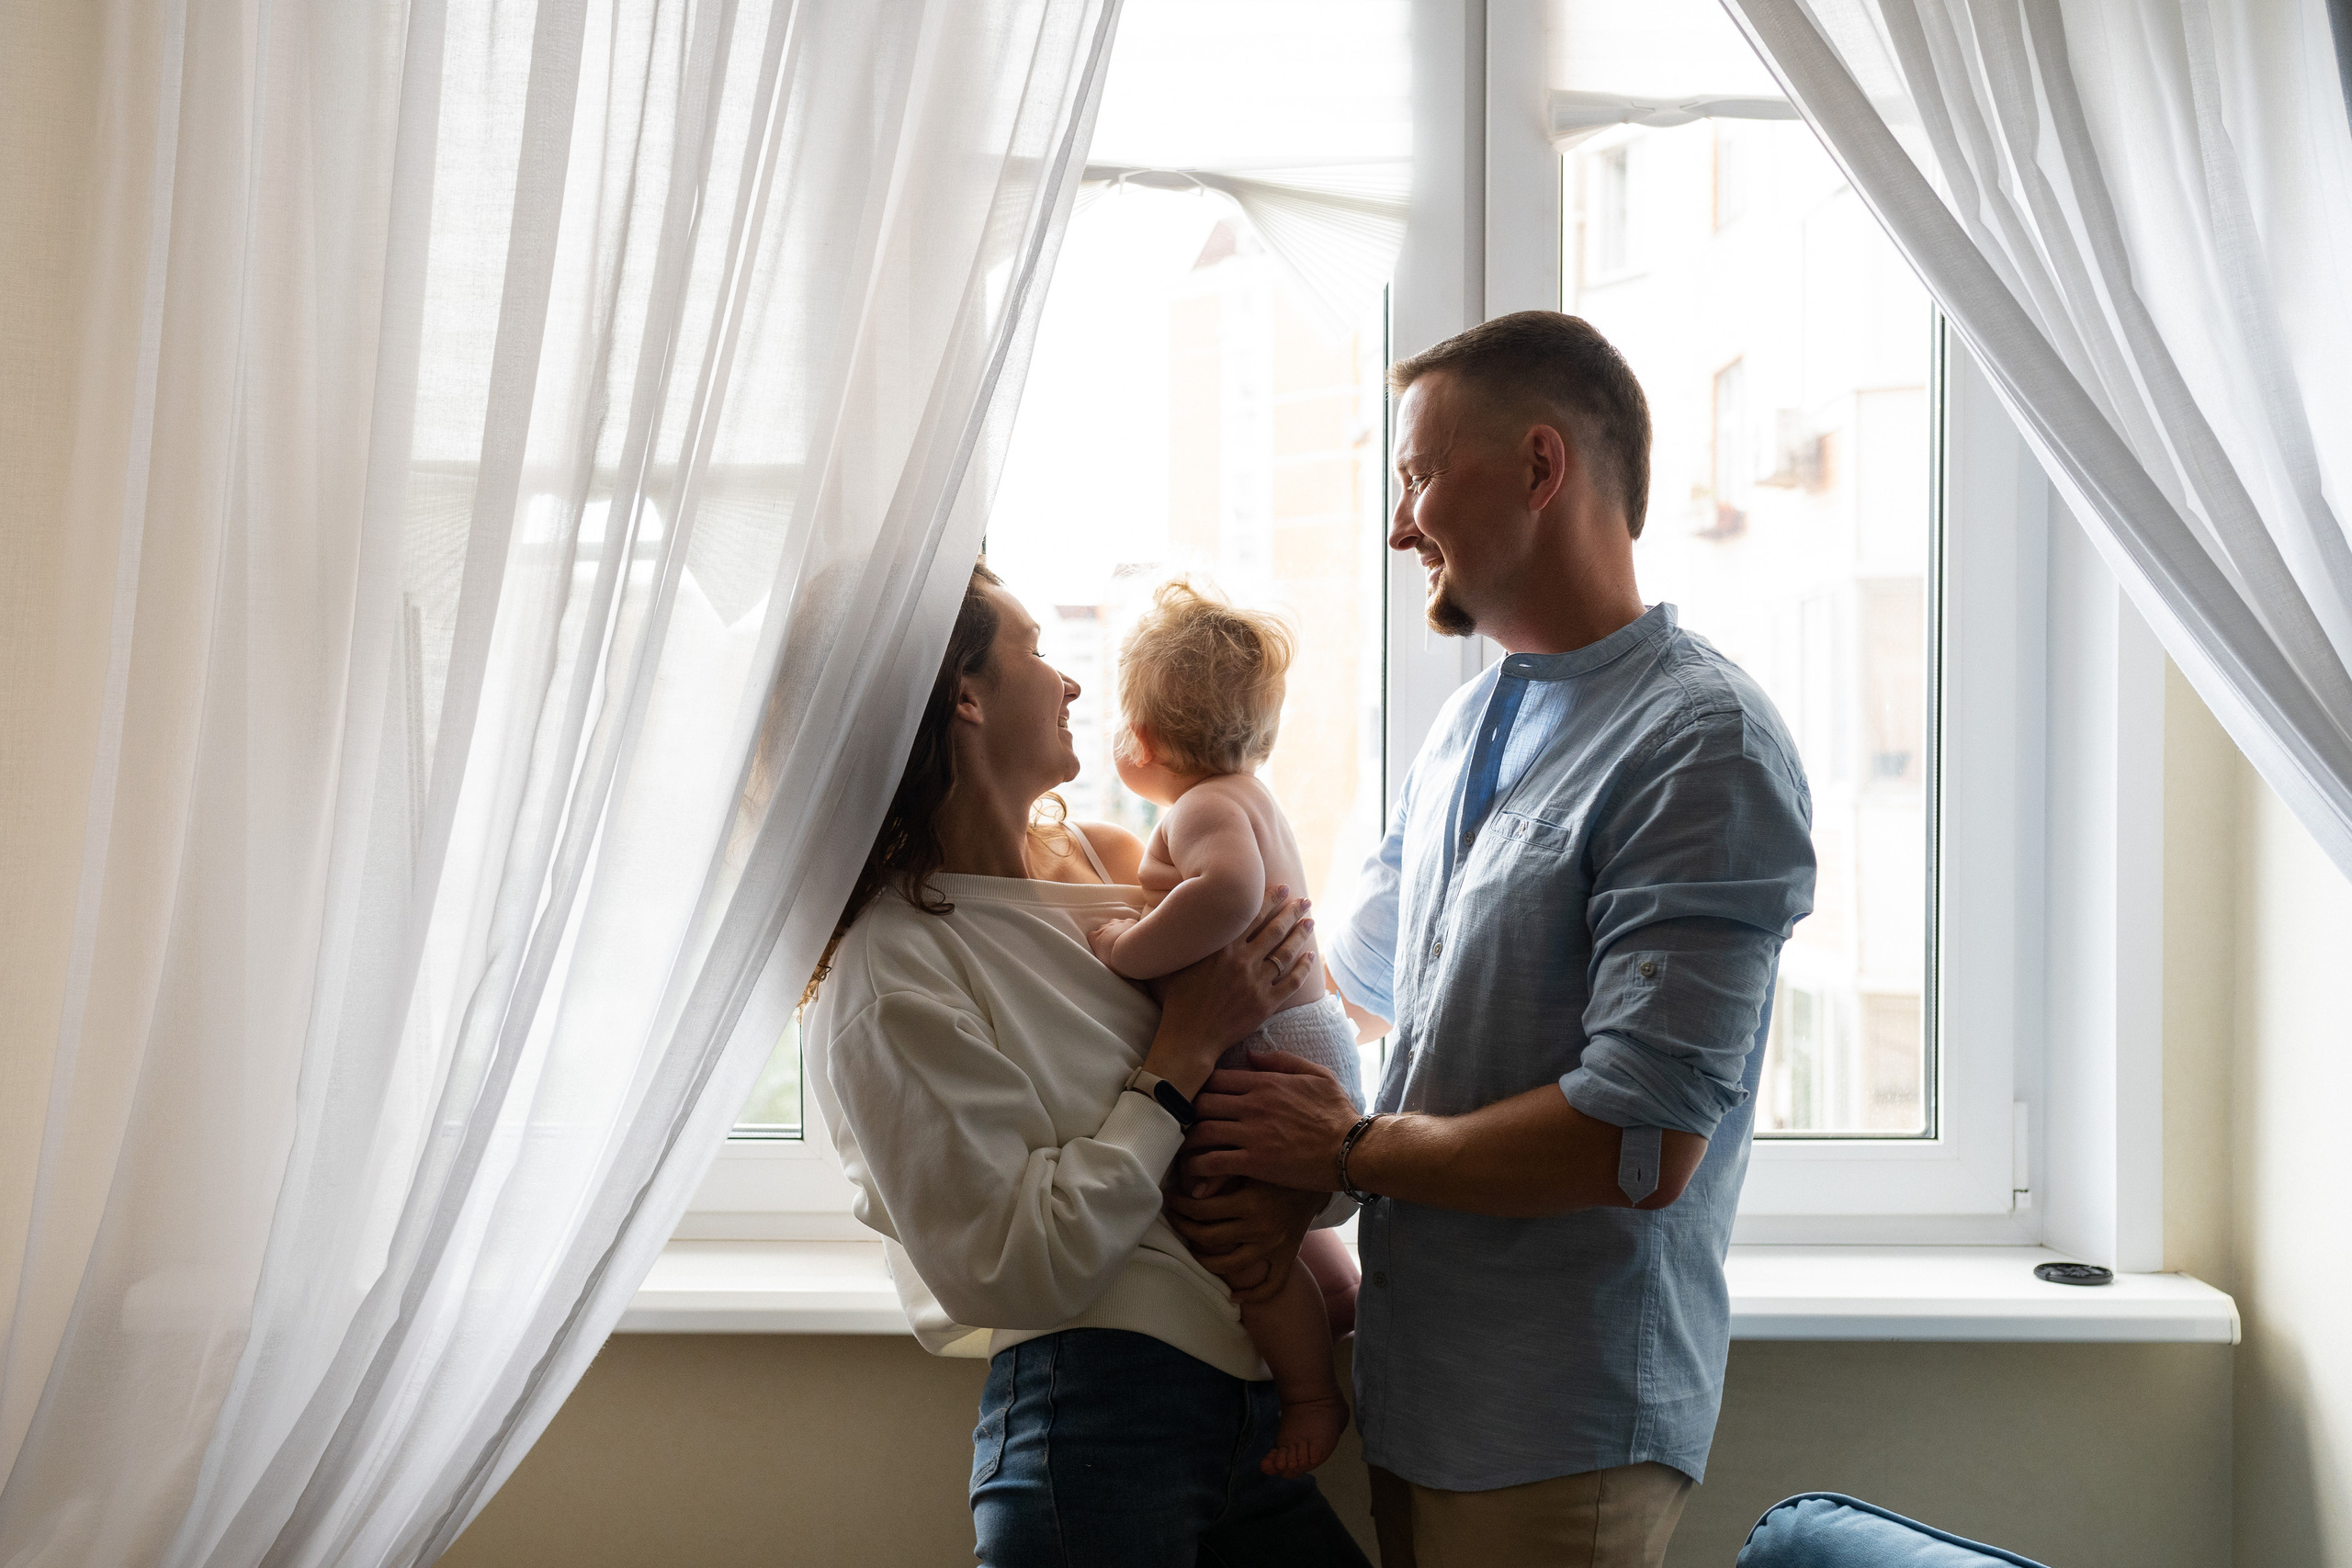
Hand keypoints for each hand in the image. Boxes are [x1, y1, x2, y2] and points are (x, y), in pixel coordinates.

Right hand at [1087, 917, 1135, 967]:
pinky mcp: (1129, 922)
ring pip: (1115, 924)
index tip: (1101, 949)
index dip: (1097, 942)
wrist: (1131, 951)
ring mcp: (1117, 923)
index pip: (1091, 937)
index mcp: (1095, 938)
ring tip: (1123, 941)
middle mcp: (1104, 928)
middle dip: (1107, 935)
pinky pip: (1128, 923)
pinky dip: (1130, 928)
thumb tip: (1103, 964)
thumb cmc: (1115, 961)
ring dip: (1118, 930)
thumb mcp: (1103, 964)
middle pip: (1103, 929)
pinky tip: (1134, 936)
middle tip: (1113, 947)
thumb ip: (1101, 959)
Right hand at [1141, 888, 1315, 1091]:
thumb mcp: (1179, 962)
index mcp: (1222, 948)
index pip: (1252, 916)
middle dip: (1292, 912)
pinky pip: (1291, 982)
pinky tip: (1310, 957)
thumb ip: (1193, 938)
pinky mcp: (1266, 1004)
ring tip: (1310, 921)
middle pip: (1274, 930)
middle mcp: (1242, 961)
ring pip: (1286, 953)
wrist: (1189, 1038)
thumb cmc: (1179, 1000)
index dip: (1270, 900)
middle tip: (1304, 900)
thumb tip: (1193, 914)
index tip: (1282, 888)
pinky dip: (1303, 968)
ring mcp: (1256, 983)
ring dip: (1300, 935)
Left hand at [1164, 1181, 1323, 1304]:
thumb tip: (1191, 1191)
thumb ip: (1221, 1176)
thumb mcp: (1250, 1165)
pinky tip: (1234, 1295)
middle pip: (1209, 1238)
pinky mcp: (1287, 1256)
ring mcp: (1273, 1246)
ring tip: (1193, 1248)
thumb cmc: (1277, 1169)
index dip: (1181, 1206)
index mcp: (1249, 1202)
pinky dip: (1252, 1295)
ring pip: (1229, 1265)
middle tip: (1175, 1218)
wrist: (1317, 1180)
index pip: (1202, 1210)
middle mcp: (1260, 1227)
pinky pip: (1271, 1285)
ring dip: (1204, 1260)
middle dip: (1185, 1228)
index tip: (1171, 1199)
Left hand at [1184, 1049, 1361, 1191]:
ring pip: (1200, 1131)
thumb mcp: (1316, 1075)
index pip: (1215, 1078)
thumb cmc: (1337, 1112)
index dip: (1201, 1088)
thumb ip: (1282, 1060)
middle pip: (1200, 1102)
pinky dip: (1198, 1167)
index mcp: (1264, 1082)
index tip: (1198, 1101)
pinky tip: (1194, 1174)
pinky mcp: (1254, 1161)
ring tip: (1184, 1151)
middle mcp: (1252, 1104)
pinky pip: (1213, 1162)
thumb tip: (1250, 1054)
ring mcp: (1251, 1133)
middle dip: (1188, 1114)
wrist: (1352, 1148)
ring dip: (1187, 1142)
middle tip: (1185, 1127)